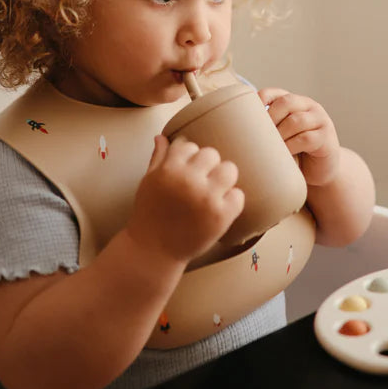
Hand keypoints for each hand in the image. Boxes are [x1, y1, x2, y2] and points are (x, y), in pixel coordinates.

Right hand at [128, 135, 243, 262]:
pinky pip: (238, 195)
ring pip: (229, 169)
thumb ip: (158, 158)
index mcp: (169, 169)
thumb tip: (161, 137)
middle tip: (200, 182)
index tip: (186, 170)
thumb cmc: (149, 214)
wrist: (153, 251)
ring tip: (213, 191)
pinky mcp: (221, 216)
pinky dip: (231, 201)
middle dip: (207, 166)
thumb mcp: (148, 182)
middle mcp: (189, 180)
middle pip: (212, 154)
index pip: (189, 146)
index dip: (188, 158)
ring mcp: (207, 198)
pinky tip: (219, 208)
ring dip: (223, 179)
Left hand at [258, 88, 340, 187]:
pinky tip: (285, 154)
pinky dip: (292, 146)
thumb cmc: (294, 153)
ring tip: (271, 147)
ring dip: (280, 134)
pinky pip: (307, 138)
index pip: (274, 93)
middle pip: (286, 102)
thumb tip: (233, 133)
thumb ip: (266, 129)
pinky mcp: (327, 138)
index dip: (261, 100)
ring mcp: (320, 120)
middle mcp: (309, 106)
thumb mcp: (280, 137)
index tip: (248, 115)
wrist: (320, 171)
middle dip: (270, 118)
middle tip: (260, 136)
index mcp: (294, 102)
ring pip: (297, 120)